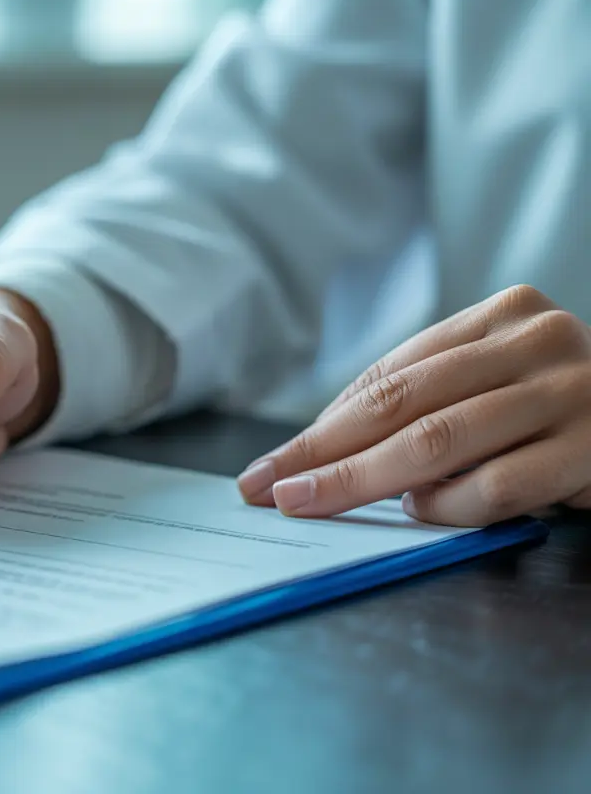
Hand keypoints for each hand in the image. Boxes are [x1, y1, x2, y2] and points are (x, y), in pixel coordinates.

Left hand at [237, 285, 590, 525]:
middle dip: (324, 454)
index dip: (320, 427)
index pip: (388, 377)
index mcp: (498, 317)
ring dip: (364, 481)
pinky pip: (500, 484)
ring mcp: (570, 391)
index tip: (267, 467)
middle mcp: (535, 342)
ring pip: (440, 441)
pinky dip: (449, 505)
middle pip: (402, 405)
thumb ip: (427, 405)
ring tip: (315, 503)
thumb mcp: (493, 388)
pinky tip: (419, 511)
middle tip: (269, 488)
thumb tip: (322, 456)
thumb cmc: (559, 412)